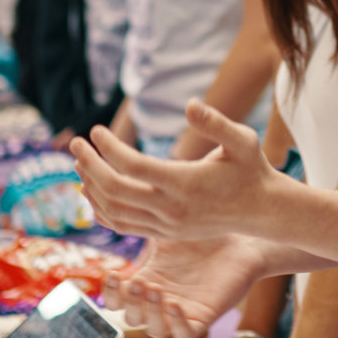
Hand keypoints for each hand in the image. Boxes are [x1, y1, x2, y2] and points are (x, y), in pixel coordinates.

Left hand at [70, 105, 283, 240]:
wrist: (262, 211)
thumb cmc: (251, 169)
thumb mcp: (243, 140)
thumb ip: (217, 122)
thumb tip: (189, 104)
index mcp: (186, 184)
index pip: (133, 167)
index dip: (109, 148)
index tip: (95, 130)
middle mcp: (172, 209)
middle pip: (116, 190)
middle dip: (89, 165)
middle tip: (75, 142)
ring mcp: (166, 225)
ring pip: (114, 212)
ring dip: (91, 187)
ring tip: (79, 163)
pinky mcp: (165, 233)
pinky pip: (124, 226)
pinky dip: (102, 210)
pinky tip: (91, 191)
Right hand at [110, 234, 277, 337]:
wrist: (242, 237)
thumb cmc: (206, 230)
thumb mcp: (165, 225)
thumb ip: (139, 222)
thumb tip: (111, 204)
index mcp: (149, 281)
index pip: (117, 301)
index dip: (110, 294)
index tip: (111, 274)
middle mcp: (162, 300)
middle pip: (132, 318)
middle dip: (129, 303)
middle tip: (136, 283)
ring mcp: (183, 311)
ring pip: (155, 330)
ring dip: (150, 314)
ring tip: (156, 290)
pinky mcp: (205, 316)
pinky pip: (185, 335)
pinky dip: (176, 324)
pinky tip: (174, 304)